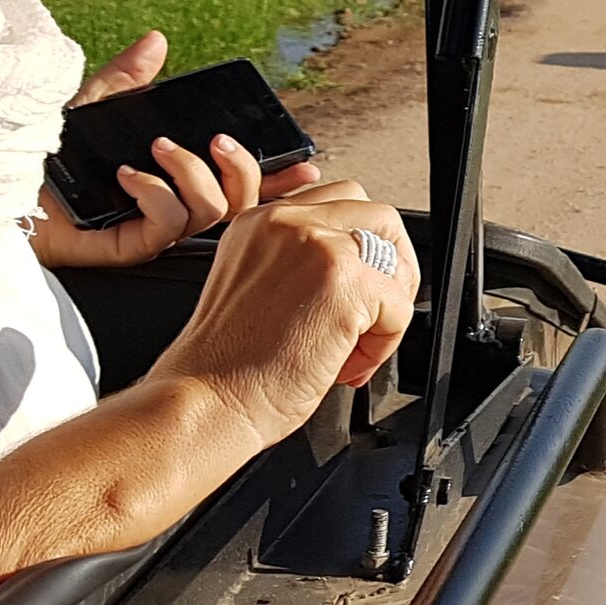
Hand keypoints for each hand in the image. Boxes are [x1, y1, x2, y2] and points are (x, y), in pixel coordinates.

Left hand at [25, 31, 320, 268]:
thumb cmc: (38, 156)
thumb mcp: (88, 107)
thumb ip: (126, 79)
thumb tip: (156, 41)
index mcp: (173, 180)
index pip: (237, 184)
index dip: (277, 178)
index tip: (306, 164)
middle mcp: (170, 208)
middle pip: (240, 205)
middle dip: (248, 171)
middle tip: (225, 142)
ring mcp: (151, 229)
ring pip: (210, 215)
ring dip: (195, 175)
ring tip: (161, 148)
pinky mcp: (128, 245)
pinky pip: (166, 226)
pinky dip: (156, 193)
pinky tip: (128, 175)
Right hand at [144, 182, 420, 445]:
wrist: (206, 403)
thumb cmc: (226, 367)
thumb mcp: (256, 286)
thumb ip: (298, 263)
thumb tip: (359, 269)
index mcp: (262, 220)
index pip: (338, 202)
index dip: (358, 249)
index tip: (353, 292)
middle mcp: (288, 223)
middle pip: (377, 215)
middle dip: (390, 265)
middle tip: (374, 314)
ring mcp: (318, 246)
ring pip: (393, 256)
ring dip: (389, 304)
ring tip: (356, 345)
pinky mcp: (344, 283)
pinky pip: (399, 305)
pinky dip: (385, 343)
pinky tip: (347, 365)